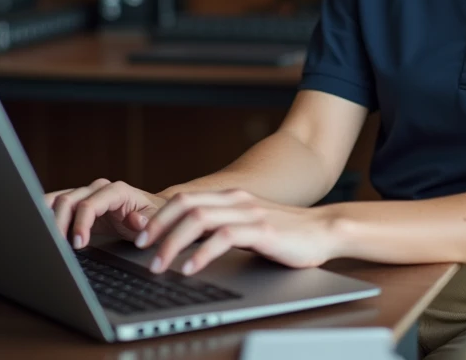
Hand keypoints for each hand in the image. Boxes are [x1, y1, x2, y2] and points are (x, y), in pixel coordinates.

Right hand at [44, 179, 166, 248]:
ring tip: (44, 239)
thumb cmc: (153, 218)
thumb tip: (136, 221)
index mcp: (117, 191)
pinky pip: (56, 205)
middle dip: (60, 224)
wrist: (150, 213)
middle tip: (58, 248)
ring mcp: (86, 194)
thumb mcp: (155, 222)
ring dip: (48, 218)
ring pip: (58, 200)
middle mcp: (98, 189)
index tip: (78, 244)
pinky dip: (45, 215)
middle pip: (69, 200)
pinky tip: (38, 228)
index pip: (90, 204)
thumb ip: (146, 222)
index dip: (81, 223)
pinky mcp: (78, 204)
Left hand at [134, 189, 337, 275]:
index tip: (142, 238)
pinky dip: (202, 253)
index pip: (184, 199)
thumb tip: (188, 244)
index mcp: (230, 198)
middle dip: (158, 226)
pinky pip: (224, 237)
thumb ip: (223, 228)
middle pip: (185, 205)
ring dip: (173, 242)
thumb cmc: (287, 233)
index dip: (159, 216)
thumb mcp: (248, 226)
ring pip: (199, 218)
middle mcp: (236, 201)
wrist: (325, 230)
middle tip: (141, 248)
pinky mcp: (263, 230)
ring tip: (159, 264)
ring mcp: (249, 213)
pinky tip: (191, 268)